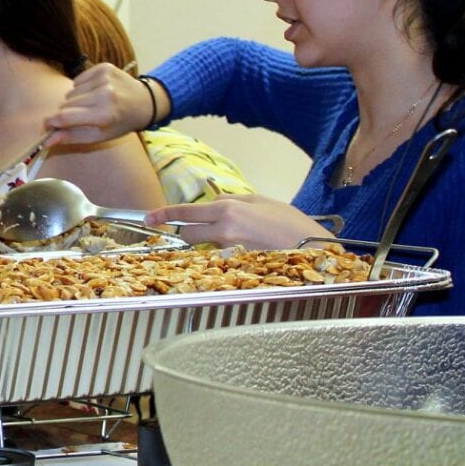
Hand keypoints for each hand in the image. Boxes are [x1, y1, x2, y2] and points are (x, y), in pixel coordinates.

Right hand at [47, 63, 156, 144]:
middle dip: (68, 112)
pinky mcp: (103, 68)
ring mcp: (104, 79)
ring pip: (71, 92)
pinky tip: (96, 92)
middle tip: (82, 116)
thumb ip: (71, 137)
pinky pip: (78, 80)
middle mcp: (104, 95)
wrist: (145, 102)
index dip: (51, 122)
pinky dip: (82, 88)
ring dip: (76, 100)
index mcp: (103, 115)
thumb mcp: (98, 136)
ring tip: (92, 104)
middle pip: (65, 104)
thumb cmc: (120, 123)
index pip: (64, 117)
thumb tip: (46, 141)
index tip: (47, 125)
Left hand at [146, 194, 332, 249]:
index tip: (150, 219)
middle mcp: (225, 227)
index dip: (165, 214)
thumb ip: (234, 200)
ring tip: (235, 244)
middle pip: (189, 232)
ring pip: (205, 246)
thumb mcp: (262, 202)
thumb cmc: (292, 223)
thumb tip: (215, 202)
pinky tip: (244, 255)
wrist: (315, 247)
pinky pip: (220, 260)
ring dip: (210, 244)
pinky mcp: (237, 265)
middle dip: (185, 232)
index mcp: (228, 208)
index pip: (187, 211)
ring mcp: (230, 248)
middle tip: (188, 230)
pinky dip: (225, 256)